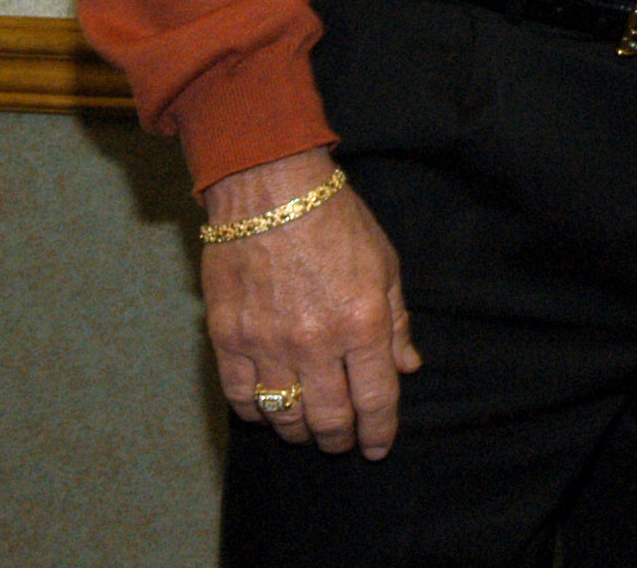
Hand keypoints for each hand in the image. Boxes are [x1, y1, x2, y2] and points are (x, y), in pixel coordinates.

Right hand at [200, 147, 417, 458]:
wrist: (270, 190)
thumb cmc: (335, 221)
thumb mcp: (385, 265)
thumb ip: (396, 322)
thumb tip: (407, 365)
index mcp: (362, 322)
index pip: (375, 398)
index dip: (379, 429)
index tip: (378, 445)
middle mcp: (315, 341)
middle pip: (330, 417)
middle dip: (340, 439)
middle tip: (343, 443)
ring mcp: (268, 343)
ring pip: (285, 415)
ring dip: (300, 431)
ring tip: (309, 430)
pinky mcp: (228, 338)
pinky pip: (242, 397)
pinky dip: (257, 413)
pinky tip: (269, 410)